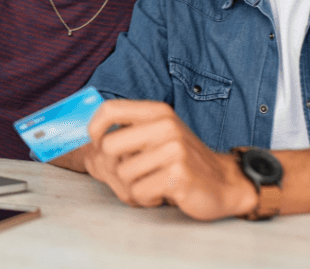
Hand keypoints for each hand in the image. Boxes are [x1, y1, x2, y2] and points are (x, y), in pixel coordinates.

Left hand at [87, 100, 255, 220]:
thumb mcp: (156, 139)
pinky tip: (162, 194)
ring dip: (132, 186)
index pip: (109, 109)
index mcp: (157, 112)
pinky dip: (146, 199)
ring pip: (122, 173)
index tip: (97, 144)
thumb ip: (124, 138)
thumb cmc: (182, 161)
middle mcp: (165, 125)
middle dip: (113, 167)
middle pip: (108, 146)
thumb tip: (84, 149)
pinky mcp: (178, 175)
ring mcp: (173, 150)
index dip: (93, 129)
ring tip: (152, 183)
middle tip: (131, 174)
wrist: (224, 182)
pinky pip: (139, 191)